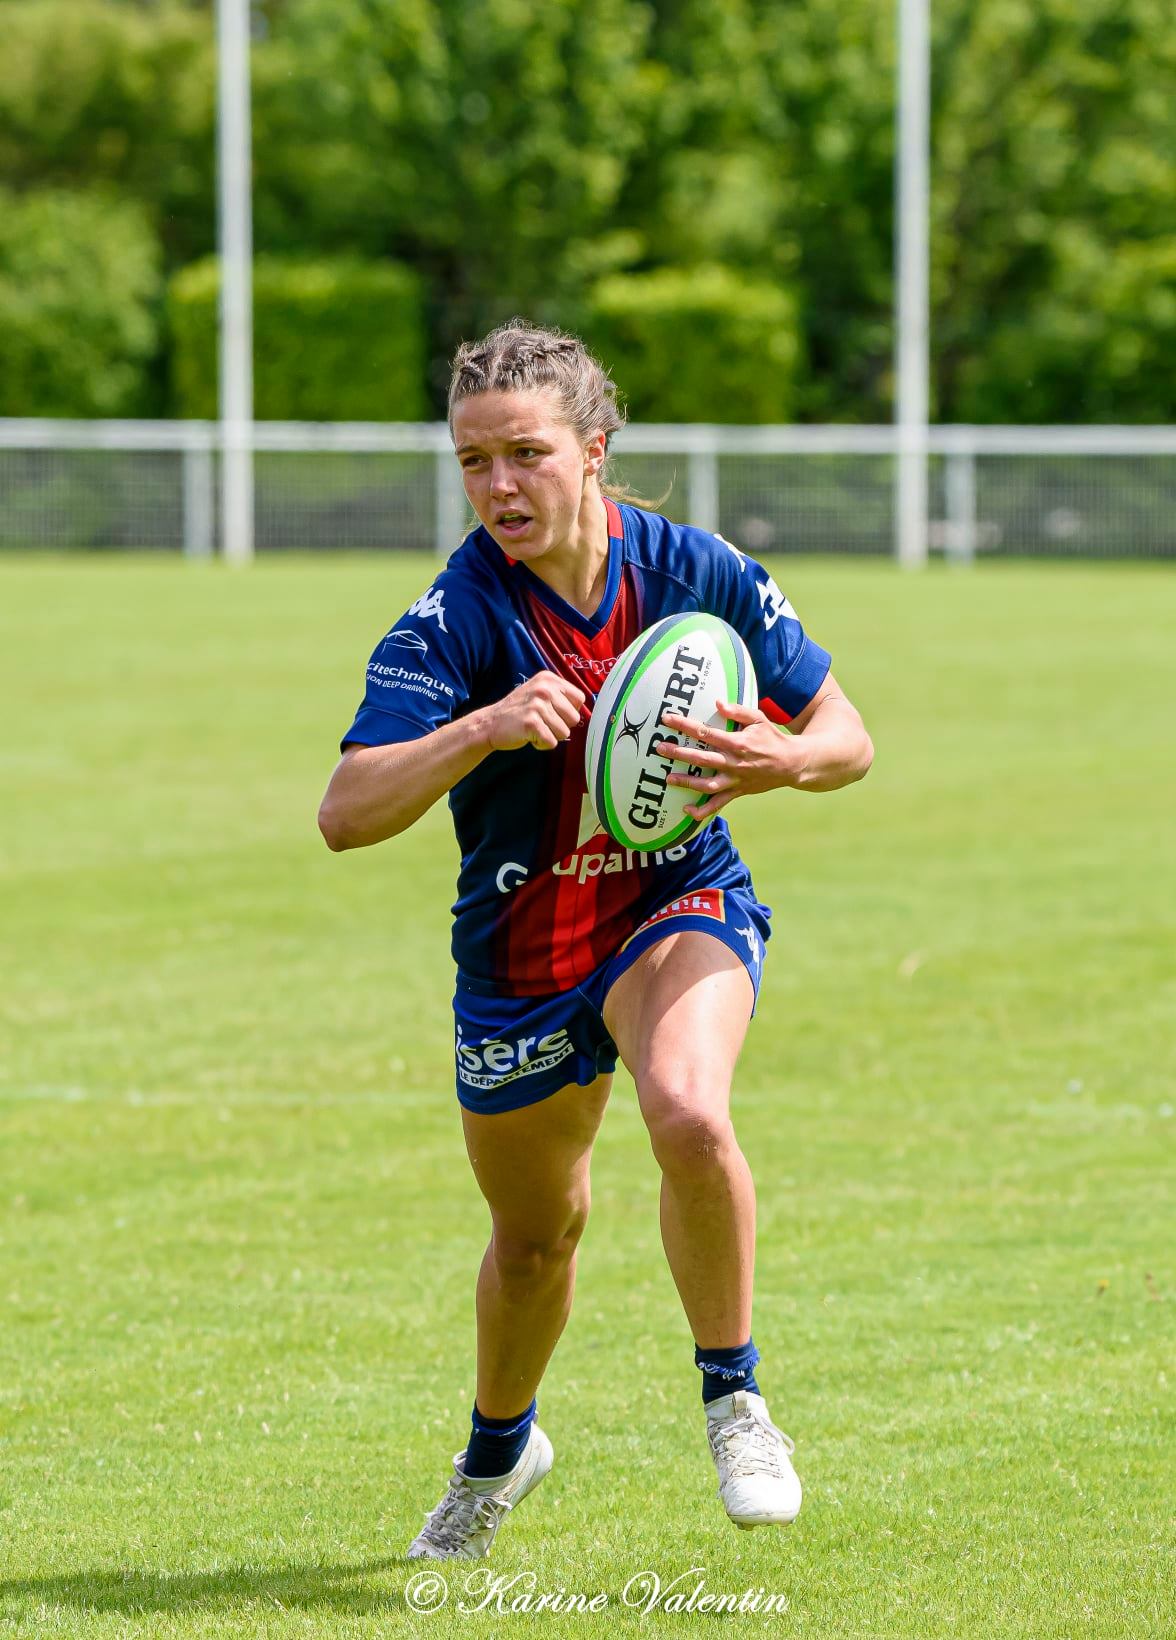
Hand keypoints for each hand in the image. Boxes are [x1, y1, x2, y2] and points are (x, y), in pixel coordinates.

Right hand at [482, 671, 585, 751]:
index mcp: (549, 679)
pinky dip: (542, 744)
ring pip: (564, 732)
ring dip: (550, 735)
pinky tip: (529, 736)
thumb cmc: (519, 711)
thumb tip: (587, 711)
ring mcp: (537, 705)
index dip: (569, 711)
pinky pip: (552, 742)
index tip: (554, 713)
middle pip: (574, 718)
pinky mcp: (531, 723)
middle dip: (560, 726)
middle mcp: (544, 689)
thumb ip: (561, 696)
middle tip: (541, 722)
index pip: (580, 699)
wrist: (490, 723)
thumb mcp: (539, 692)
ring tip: (534, 728)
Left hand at [655, 699, 805, 820]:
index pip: (706, 732)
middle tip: (660, 748)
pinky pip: (718, 804)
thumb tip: (717, 702)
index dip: (685, 725)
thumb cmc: (772, 738)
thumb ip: (738, 711)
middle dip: (679, 753)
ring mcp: (736, 780)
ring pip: (707, 785)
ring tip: (668, 779)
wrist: (792, 764)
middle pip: (702, 759)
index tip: (667, 719)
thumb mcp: (759, 719)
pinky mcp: (738, 792)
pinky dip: (702, 810)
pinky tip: (687, 810)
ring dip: (687, 783)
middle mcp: (735, 763)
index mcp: (738, 743)